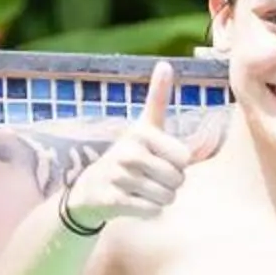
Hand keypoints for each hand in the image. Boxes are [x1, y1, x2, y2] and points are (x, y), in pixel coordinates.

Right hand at [64, 61, 191, 228]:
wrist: (91, 190)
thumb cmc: (128, 156)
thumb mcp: (143, 126)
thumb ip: (157, 98)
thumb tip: (165, 63)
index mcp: (141, 132)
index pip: (185, 158)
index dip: (177, 164)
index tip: (159, 159)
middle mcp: (129, 152)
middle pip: (178, 179)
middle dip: (170, 184)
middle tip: (148, 178)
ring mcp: (119, 176)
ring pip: (167, 197)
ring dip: (159, 199)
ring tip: (140, 190)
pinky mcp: (113, 199)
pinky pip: (152, 210)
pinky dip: (148, 211)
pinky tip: (132, 202)